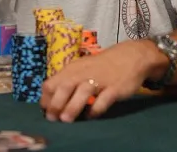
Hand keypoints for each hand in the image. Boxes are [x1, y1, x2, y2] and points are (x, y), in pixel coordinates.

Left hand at [40, 40, 162, 122]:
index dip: (46, 98)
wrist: (131, 56)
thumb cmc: (102, 66)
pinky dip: (96, 108)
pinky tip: (91, 115)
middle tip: (52, 118)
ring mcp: (100, 80)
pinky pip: (104, 99)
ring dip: (73, 106)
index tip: (45, 111)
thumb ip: (68, 81)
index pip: (53, 82)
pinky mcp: (115, 88)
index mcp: (73, 69)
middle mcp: (84, 73)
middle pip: (66, 86)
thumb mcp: (82, 68)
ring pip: (83, 91)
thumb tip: (51, 101)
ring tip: (66, 120)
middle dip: (56, 103)